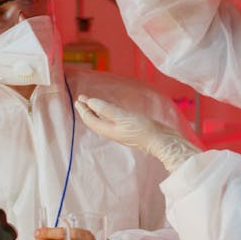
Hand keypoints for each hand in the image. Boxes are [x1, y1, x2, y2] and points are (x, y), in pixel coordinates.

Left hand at [76, 96, 197, 172]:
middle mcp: (112, 131)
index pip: (90, 120)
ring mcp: (121, 130)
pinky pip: (112, 119)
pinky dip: (107, 112)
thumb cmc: (143, 129)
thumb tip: (90, 102)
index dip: (83, 109)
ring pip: (103, 120)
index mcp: (108, 130)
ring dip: (96, 111)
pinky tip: (110, 109)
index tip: (78, 98)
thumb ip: (106, 109)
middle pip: (95, 120)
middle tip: (82, 98)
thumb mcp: (123, 117)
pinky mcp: (129, 128)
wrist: (161, 141)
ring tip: (92, 102)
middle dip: (87, 110)